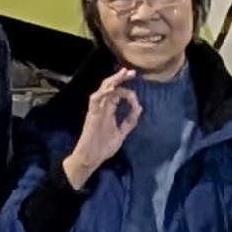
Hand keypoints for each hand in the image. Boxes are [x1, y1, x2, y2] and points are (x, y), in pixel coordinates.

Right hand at [65, 67, 142, 187]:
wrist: (91, 159)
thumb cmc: (104, 147)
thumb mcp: (121, 133)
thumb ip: (130, 121)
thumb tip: (139, 107)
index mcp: (109, 110)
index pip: (117, 93)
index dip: (128, 92)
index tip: (137, 100)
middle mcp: (102, 107)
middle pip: (110, 87)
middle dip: (120, 78)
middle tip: (131, 72)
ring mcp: (96, 110)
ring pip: (102, 89)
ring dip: (112, 80)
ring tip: (123, 73)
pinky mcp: (91, 115)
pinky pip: (95, 100)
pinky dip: (103, 93)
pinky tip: (112, 88)